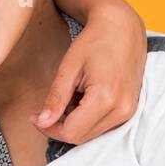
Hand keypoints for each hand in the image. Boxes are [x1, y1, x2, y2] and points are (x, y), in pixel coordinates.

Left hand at [33, 0, 146, 143]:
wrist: (122, 28)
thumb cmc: (94, 42)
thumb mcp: (68, 68)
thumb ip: (55, 98)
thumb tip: (42, 123)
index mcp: (106, 98)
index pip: (71, 133)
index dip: (48, 129)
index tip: (34, 116)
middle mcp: (122, 109)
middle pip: (81, 137)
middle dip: (59, 126)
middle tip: (46, 107)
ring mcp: (129, 111)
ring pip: (91, 134)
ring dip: (73, 123)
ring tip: (68, 97)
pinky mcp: (130, 110)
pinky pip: (102, 126)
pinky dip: (85, 119)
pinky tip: (81, 99)